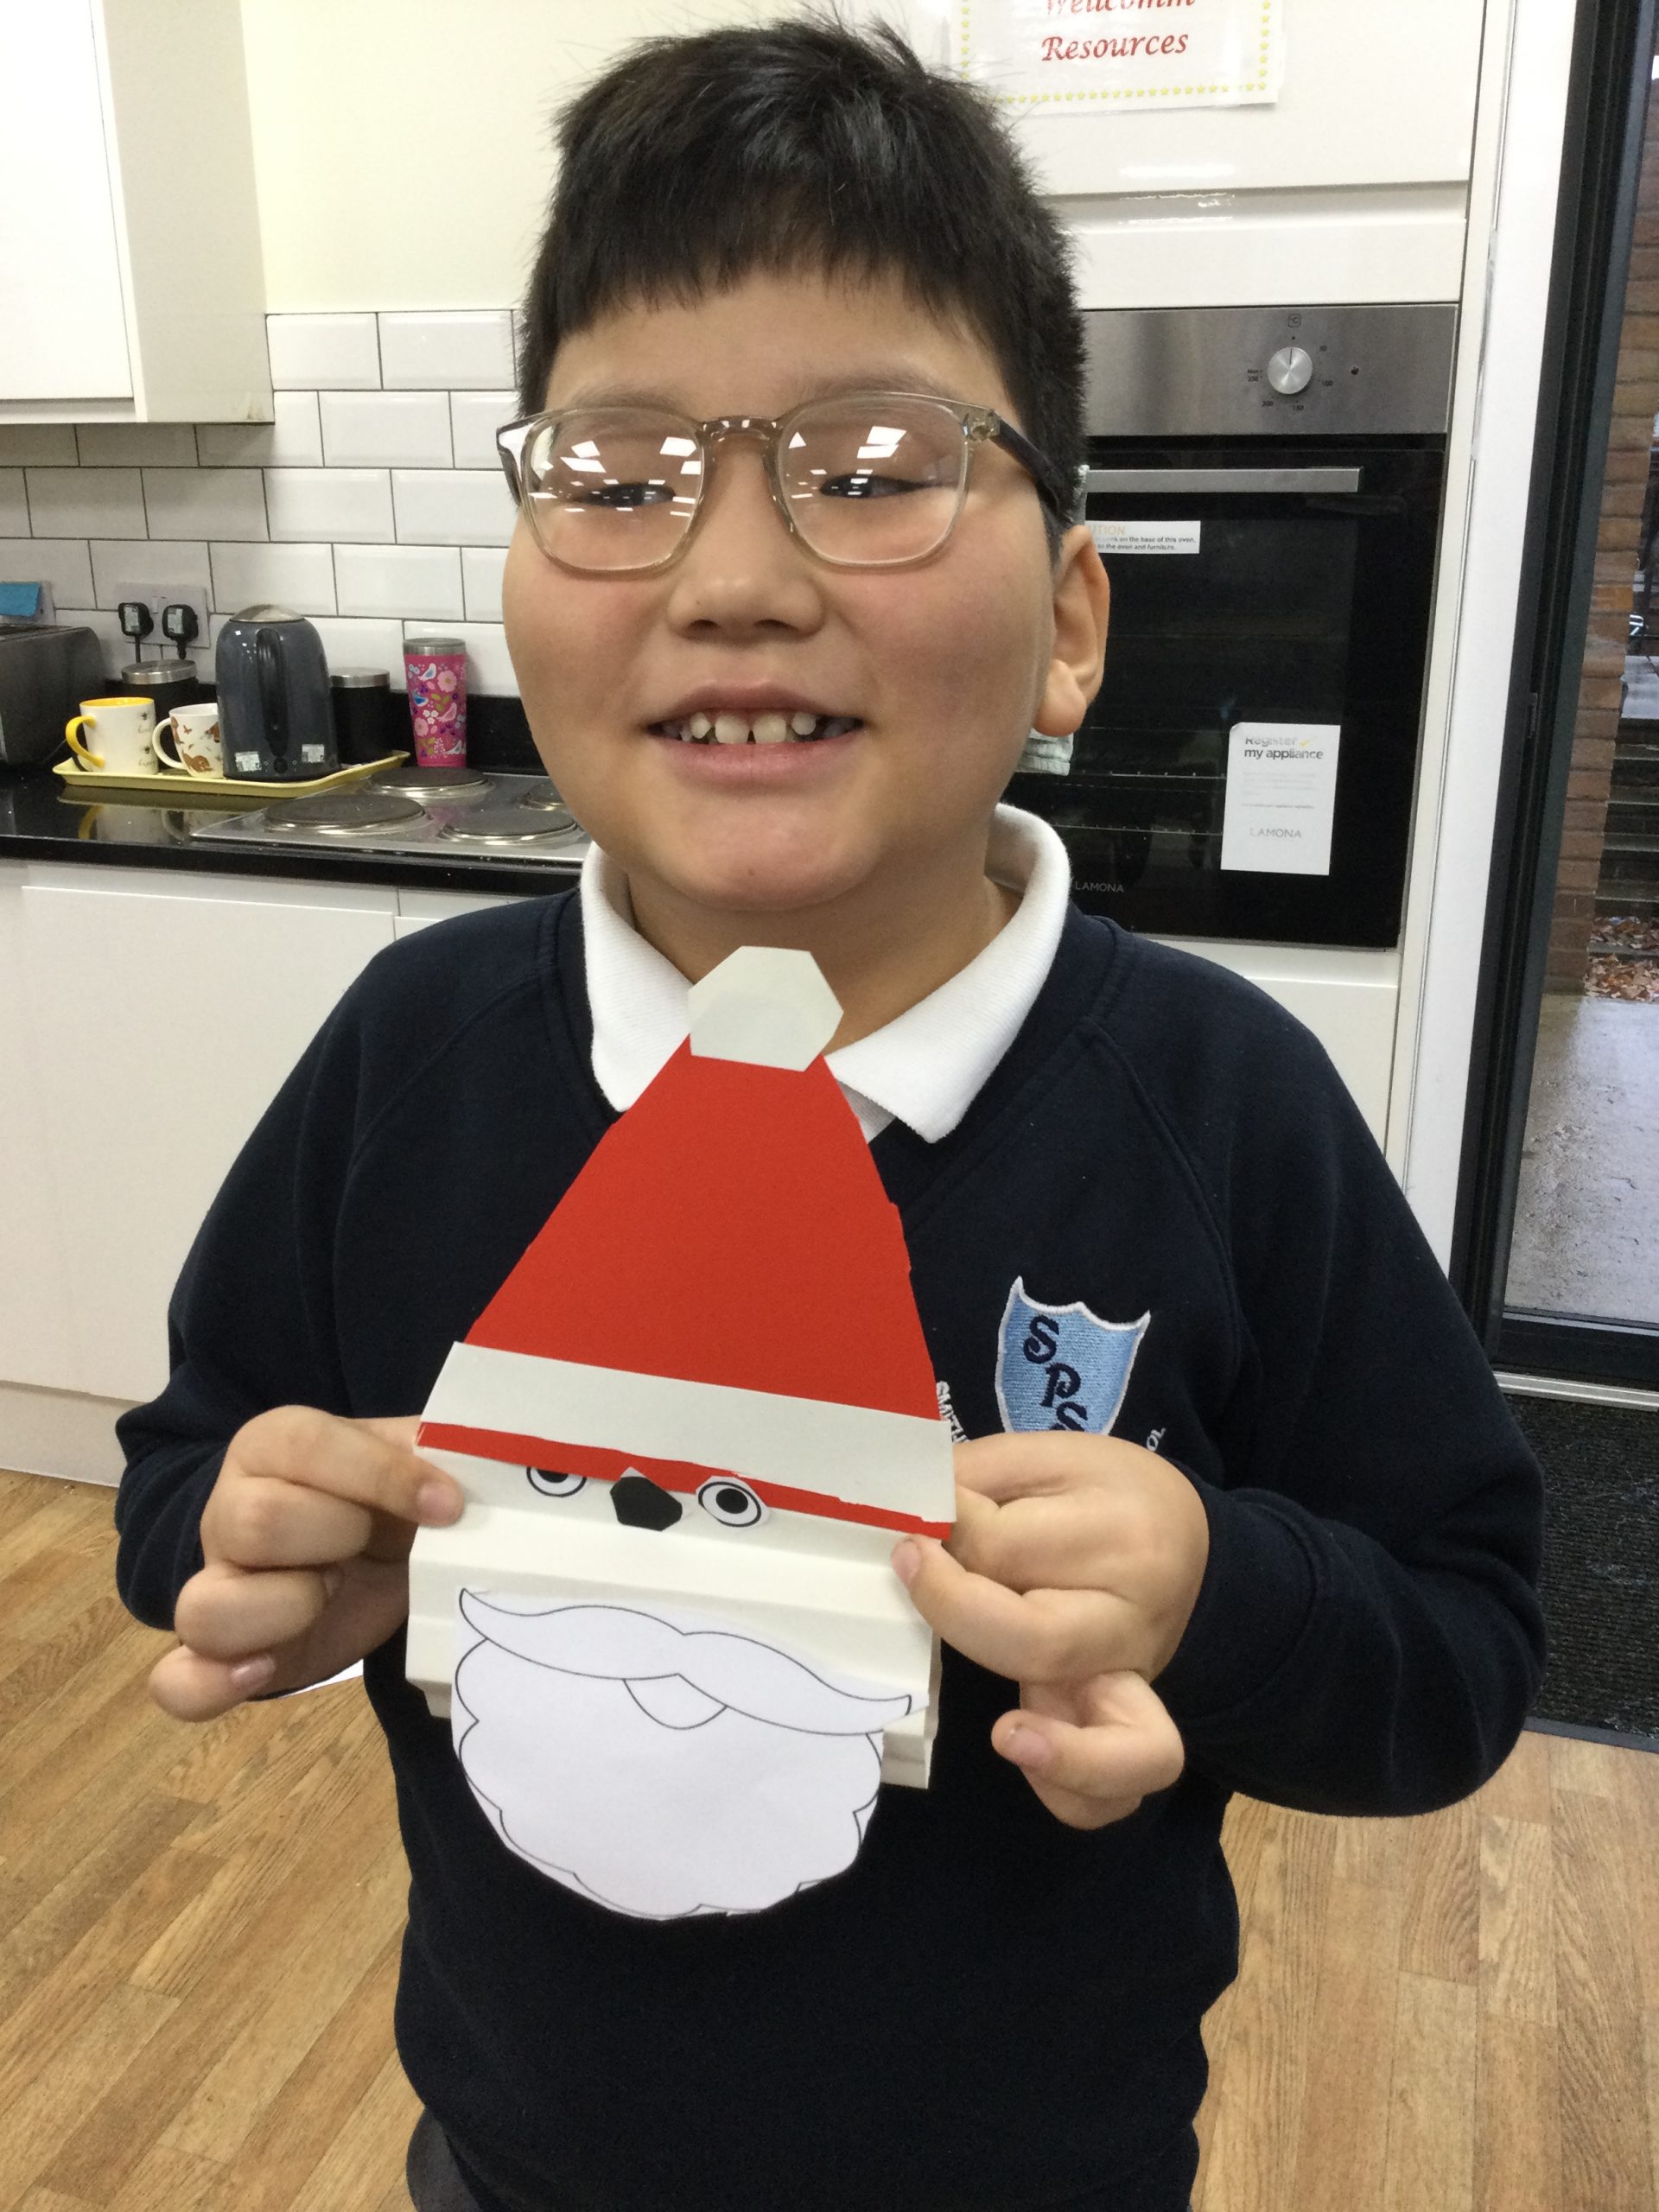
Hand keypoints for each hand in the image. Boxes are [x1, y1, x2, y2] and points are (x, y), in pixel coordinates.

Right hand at [147, 1407, 462, 1722]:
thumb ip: (435, 1454)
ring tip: (328, 1595)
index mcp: (276, 1446)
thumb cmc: (390, 1499)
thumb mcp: (415, 1462)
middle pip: (254, 1522)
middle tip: (372, 1544)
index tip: (446, 1504)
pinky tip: (263, 1669)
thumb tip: (469, 1476)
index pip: (307, 1446)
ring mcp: (216, 1586)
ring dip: (286, 1608)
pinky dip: (211, 1685)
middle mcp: (229, 1511)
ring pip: (204, 1606)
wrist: (370, 1556)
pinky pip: (178, 1682)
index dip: (382, 1474)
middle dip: (336, 1535)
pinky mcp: (221, 1656)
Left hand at [891, 1431, 1208, 1828]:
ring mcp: (1131, 1683)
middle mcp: (1131, 1618)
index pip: (1003, 1549)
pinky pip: (1115, 1792)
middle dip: (957, 1613)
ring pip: (1127, 1746)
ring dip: (1063, 1756)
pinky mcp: (1124, 1726)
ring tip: (1006, 1731)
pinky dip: (1073, 1794)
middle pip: (1041, 1642)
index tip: (907, 1529)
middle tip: (913, 1571)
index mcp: (1116, 1533)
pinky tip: (1022, 1750)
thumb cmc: (1107, 1494)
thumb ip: (978, 1477)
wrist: (1191, 1541)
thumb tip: (907, 1510)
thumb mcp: (1049, 1457)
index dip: (938, 1541)